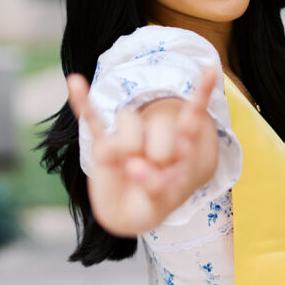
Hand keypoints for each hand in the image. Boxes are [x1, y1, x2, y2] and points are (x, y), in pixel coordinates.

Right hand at [66, 67, 218, 234]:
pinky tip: (75, 83)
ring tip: (128, 169)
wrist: (125, 214)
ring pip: (129, 120)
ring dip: (128, 145)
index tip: (210, 70)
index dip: (199, 96)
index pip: (191, 120)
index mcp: (177, 150)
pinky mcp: (103, 147)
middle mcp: (153, 138)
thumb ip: (153, 187)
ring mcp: (127, 141)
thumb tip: (133, 166)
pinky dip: (83, 103)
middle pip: (161, 126)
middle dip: (159, 154)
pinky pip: (92, 120)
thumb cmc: (148, 206)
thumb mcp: (158, 205)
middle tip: (151, 177)